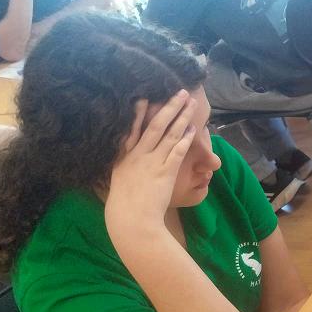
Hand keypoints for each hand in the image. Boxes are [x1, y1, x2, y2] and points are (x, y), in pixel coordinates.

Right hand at [106, 90, 196, 228]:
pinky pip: (177, 151)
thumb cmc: (125, 207)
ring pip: (169, 134)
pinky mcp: (165, 171)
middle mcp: (137, 155)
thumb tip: (128, 167)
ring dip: (182, 117)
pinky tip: (193, 130)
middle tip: (180, 93)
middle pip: (155, 125)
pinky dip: (185, 139)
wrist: (131, 219)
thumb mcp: (118, 183)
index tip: (145, 98)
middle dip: (169, 107)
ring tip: (191, 104)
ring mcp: (151, 162)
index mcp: (123, 158)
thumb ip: (124, 170)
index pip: (131, 130)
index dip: (138, 114)